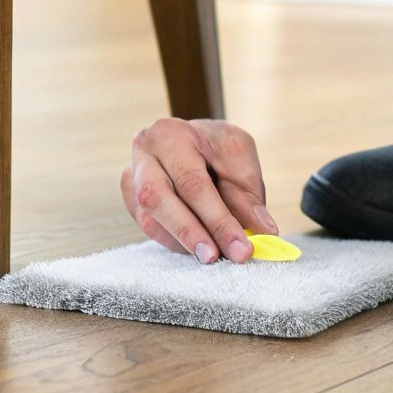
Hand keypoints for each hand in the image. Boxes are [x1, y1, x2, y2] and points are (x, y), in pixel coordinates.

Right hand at [119, 118, 277, 264]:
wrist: (196, 142)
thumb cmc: (218, 149)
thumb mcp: (240, 160)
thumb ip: (247, 196)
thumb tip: (263, 231)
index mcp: (171, 134)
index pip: (192, 183)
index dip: (217, 220)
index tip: (242, 249)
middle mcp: (143, 152)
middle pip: (158, 199)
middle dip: (190, 233)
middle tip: (216, 258)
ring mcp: (131, 175)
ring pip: (150, 219)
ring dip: (184, 242)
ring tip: (214, 254)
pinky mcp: (130, 198)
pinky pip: (148, 228)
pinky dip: (175, 241)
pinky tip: (198, 245)